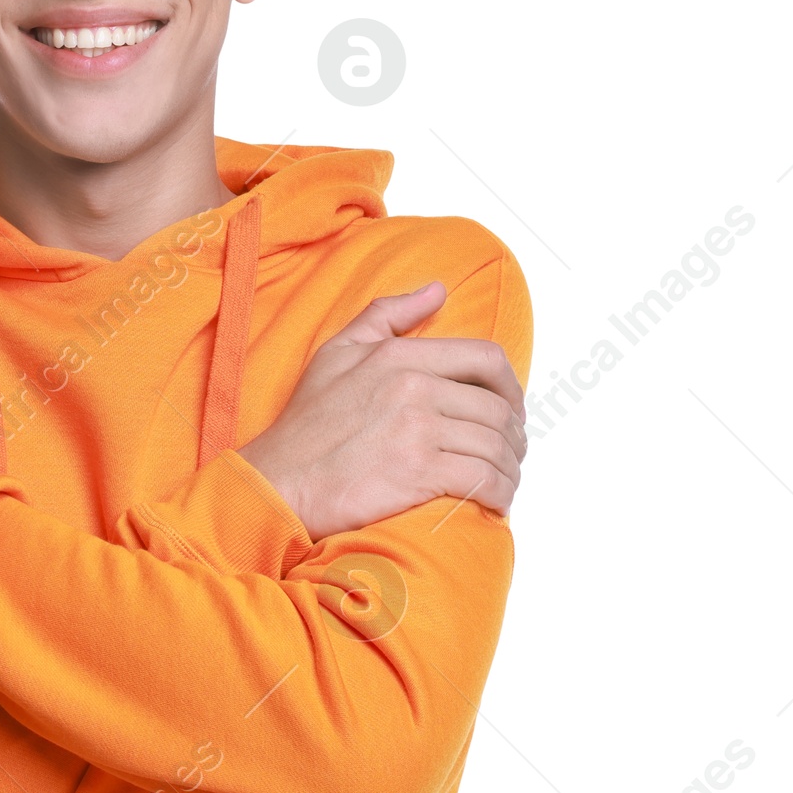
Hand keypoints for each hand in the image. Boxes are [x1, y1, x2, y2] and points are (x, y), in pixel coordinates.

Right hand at [236, 281, 527, 539]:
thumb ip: (386, 315)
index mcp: (399, 356)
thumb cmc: (305, 425)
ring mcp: (417, 431)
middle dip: (514, 435)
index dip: (511, 386)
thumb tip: (436, 291)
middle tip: (509, 453)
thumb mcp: (337, 352)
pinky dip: (499, 492)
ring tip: (504, 481)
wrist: (277, 481)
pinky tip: (495, 501)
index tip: (509, 408)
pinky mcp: (418, 473)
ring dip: (510, 468)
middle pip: (497, 408)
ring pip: (495, 446)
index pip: (485, 358)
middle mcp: (414, 388)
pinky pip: (483, 479)